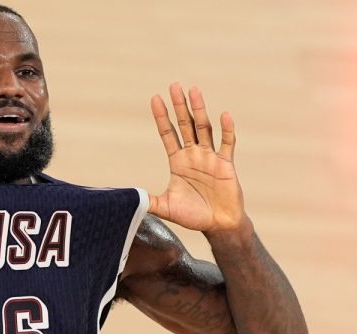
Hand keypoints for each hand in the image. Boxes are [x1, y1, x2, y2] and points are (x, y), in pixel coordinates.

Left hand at [148, 83, 244, 231]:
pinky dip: (226, 130)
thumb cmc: (193, 215)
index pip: (168, 134)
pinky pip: (227, 144)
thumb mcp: (166, 207)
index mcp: (178, 161)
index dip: (162, 117)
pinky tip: (224, 115)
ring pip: (204, 128)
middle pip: (185, 125)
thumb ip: (149, 201)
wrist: (218, 225)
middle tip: (173, 86)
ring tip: (193, 91)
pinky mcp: (226, 164)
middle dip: (179, 106)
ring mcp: (210, 157)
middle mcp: (193, 155)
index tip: (155, 98)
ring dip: (199, 110)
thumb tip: (129, 199)